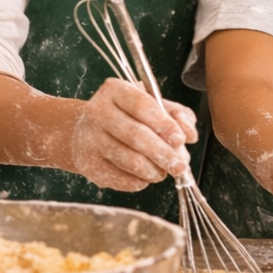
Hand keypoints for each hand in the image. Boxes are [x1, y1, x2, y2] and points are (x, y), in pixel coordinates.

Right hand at [64, 78, 195, 190]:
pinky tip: (146, 177)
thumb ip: (176, 115)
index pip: (142, 105)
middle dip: (163, 154)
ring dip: (154, 170)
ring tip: (164, 172)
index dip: (164, 124)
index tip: (180, 139)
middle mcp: (98, 112)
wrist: (82, 132)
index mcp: (115, 90)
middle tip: (181, 166)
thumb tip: (190, 135)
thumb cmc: (127, 117)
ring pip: (129, 160)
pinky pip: (119, 178)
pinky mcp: (87, 164)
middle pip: (136, 136)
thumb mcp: (152, 105)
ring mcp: (89, 139)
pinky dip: (139, 181)